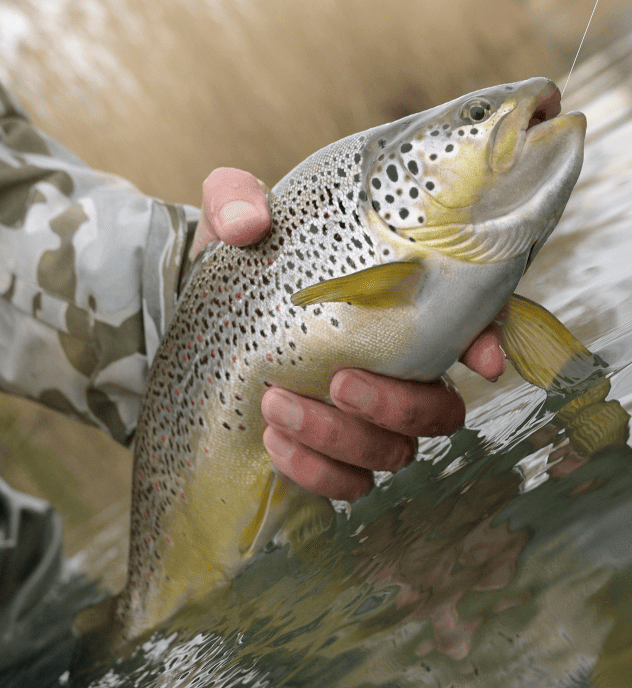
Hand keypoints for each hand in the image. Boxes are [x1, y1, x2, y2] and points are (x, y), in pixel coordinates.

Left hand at [201, 166, 505, 500]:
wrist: (200, 318)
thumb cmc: (242, 261)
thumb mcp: (234, 215)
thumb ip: (237, 201)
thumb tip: (248, 223)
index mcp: (397, 303)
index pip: (471, 321)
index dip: (487, 343)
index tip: (479, 362)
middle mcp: (396, 367)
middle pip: (439, 410)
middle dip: (396, 405)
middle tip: (339, 382)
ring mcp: (365, 418)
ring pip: (395, 453)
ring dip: (343, 439)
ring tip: (276, 407)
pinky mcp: (329, 453)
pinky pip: (349, 485)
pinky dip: (317, 473)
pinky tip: (273, 442)